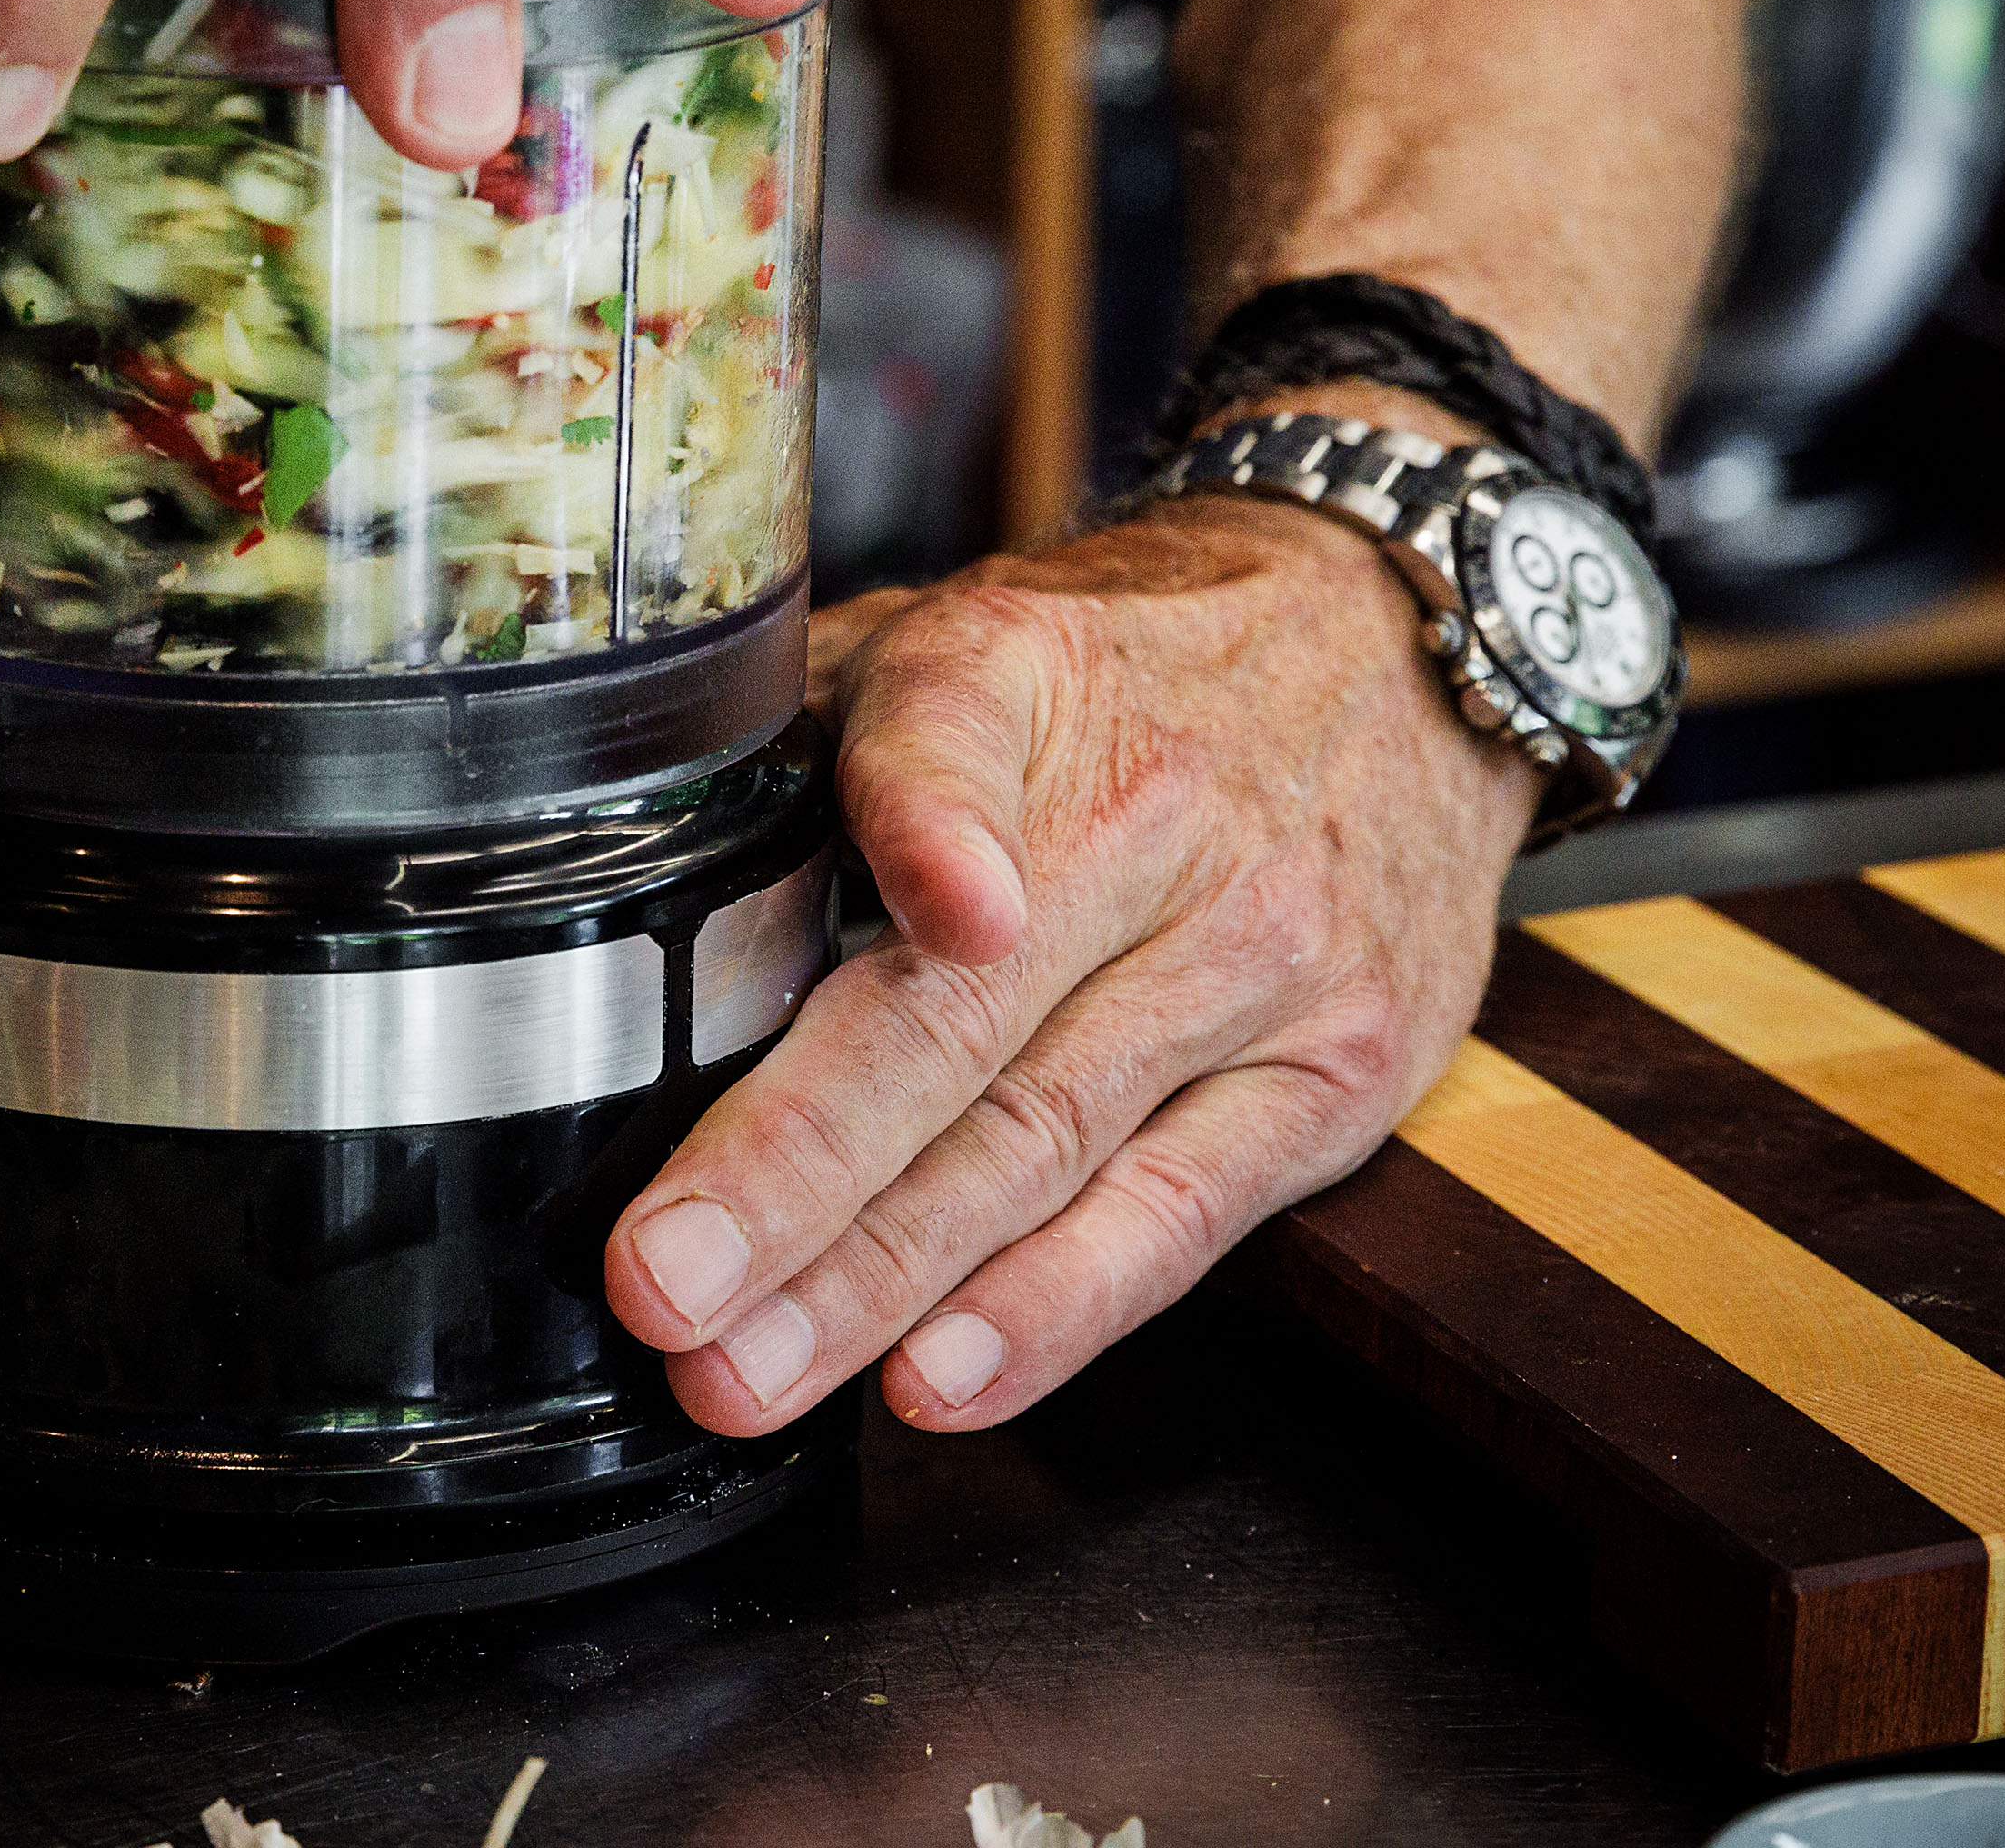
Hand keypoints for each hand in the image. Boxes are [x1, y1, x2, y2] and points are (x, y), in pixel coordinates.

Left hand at [605, 429, 1539, 1434]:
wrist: (1394, 642)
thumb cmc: (1123, 663)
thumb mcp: (961, 629)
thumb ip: (805, 726)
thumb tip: (610, 836)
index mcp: (1019, 678)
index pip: (955, 744)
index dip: (935, 830)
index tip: (941, 914)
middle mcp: (1153, 817)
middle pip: (961, 1020)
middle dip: (799, 1175)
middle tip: (667, 1283)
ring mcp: (1259, 957)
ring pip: (1044, 1145)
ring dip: (881, 1282)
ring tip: (750, 1369)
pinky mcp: (1339, 1071)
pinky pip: (1176, 1217)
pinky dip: (1053, 1309)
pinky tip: (941, 1375)